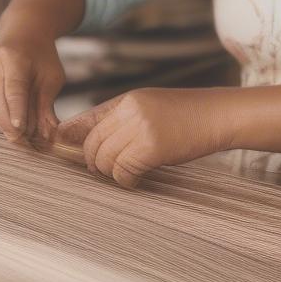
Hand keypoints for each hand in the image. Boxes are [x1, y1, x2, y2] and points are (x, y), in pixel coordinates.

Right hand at [0, 31, 64, 143]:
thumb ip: (47, 104)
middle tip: (25, 143)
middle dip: (10, 125)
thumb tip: (47, 133)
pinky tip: (10, 126)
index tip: (21, 131)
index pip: (13, 89)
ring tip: (21, 138)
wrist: (21, 32)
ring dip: (3, 126)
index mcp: (13, 58)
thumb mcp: (52, 75)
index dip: (17, 111)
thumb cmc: (41, 55)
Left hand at [56, 87, 232, 188]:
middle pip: (92, 143)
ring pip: (105, 159)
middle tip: (105, 171)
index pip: (86, 120)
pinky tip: (138, 179)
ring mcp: (140, 128)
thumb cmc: (188, 116)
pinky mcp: (151, 147)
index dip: (70, 138)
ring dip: (111, 173)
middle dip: (93, 162)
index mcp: (127, 101)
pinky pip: (123, 171)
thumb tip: (91, 140)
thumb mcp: (151, 108)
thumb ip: (123, 120)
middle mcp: (130, 111)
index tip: (62, 150)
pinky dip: (127, 180)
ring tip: (126, 174)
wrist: (218, 115)